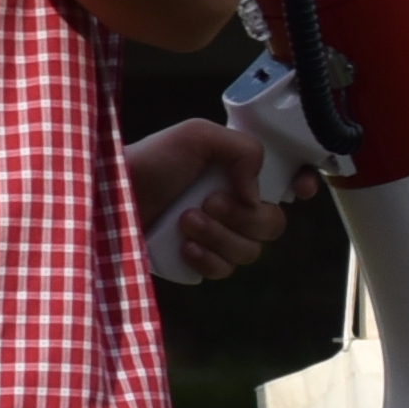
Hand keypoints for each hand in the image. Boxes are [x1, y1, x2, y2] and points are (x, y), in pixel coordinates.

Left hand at [122, 117, 293, 282]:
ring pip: (251, 251)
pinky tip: (184, 246)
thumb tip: (258, 195)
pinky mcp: (197, 262)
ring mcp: (217, 236)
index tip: (299, 189)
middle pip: (274, 224)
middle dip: (244, 217)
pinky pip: (225, 271)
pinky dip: (207, 260)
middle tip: (208, 202)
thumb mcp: (196, 136)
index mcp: (238, 172)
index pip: (288, 181)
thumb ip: (242, 150)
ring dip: (219, 236)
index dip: (303, 186)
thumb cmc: (147, 161)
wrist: (106, 195)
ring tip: (184, 222)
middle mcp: (233, 204)